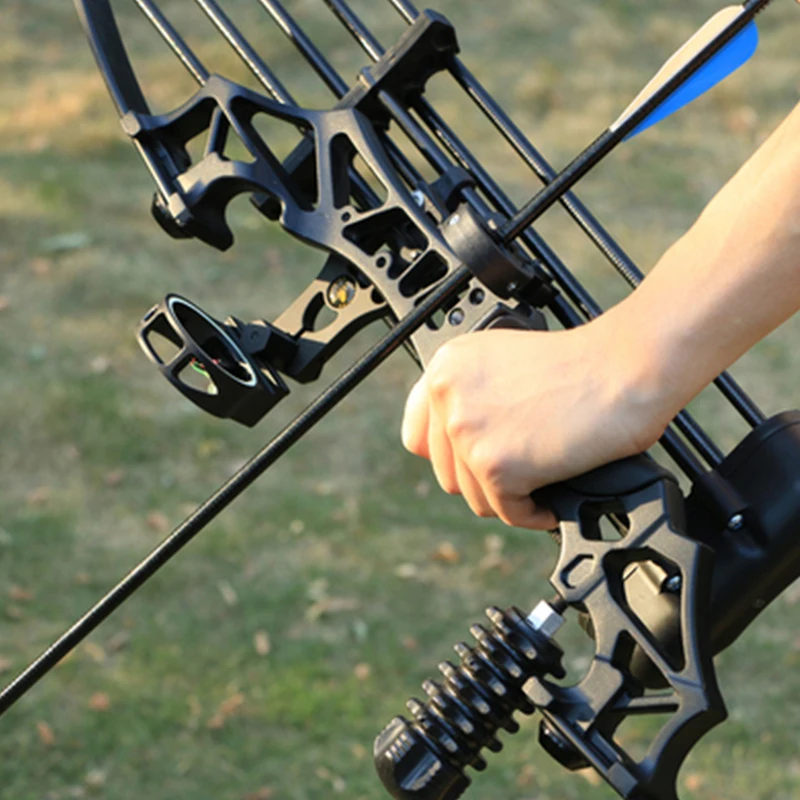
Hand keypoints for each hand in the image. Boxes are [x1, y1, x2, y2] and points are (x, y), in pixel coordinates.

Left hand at [401, 318, 671, 529]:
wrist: (623, 367)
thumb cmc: (579, 364)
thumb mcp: (500, 360)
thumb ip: (468, 395)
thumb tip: (458, 443)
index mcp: (445, 368)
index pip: (417, 435)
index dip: (449, 456)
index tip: (472, 461)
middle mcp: (448, 398)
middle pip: (448, 473)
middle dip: (485, 478)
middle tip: (521, 471)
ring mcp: (468, 433)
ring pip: (475, 497)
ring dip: (509, 497)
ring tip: (541, 480)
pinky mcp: (496, 466)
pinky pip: (508, 512)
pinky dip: (534, 513)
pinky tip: (552, 497)